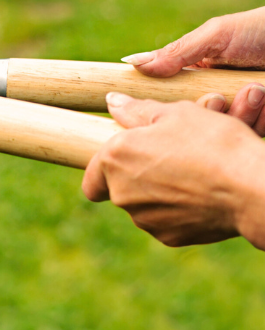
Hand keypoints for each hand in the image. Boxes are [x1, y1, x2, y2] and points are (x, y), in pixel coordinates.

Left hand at [82, 92, 264, 248]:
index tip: (124, 163)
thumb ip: (137, 110)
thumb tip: (112, 101)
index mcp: (114, 160)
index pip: (91, 178)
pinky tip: (201, 196)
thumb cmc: (212, 143)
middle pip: (119, 188)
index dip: (103, 171)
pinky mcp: (169, 237)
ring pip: (143, 206)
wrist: (251, 188)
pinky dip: (178, 211)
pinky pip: (166, 221)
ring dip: (158, 193)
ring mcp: (145, 219)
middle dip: (139, 176)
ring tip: (191, 175)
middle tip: (170, 160)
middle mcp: (121, 194)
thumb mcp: (176, 113)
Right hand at [120, 7, 264, 133]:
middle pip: (195, 122)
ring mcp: (243, 112)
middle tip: (216, 98)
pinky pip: (251, 134)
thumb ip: (175, 53)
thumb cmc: (262, 29)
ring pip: (224, 130)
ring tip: (256, 90)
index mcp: (200, 77)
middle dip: (206, 112)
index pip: (171, 100)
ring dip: (240, 113)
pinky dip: (259, 117)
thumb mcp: (215, 35)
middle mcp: (219, 97)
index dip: (165, 107)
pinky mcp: (263, 123)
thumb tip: (131, 64)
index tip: (161, 109)